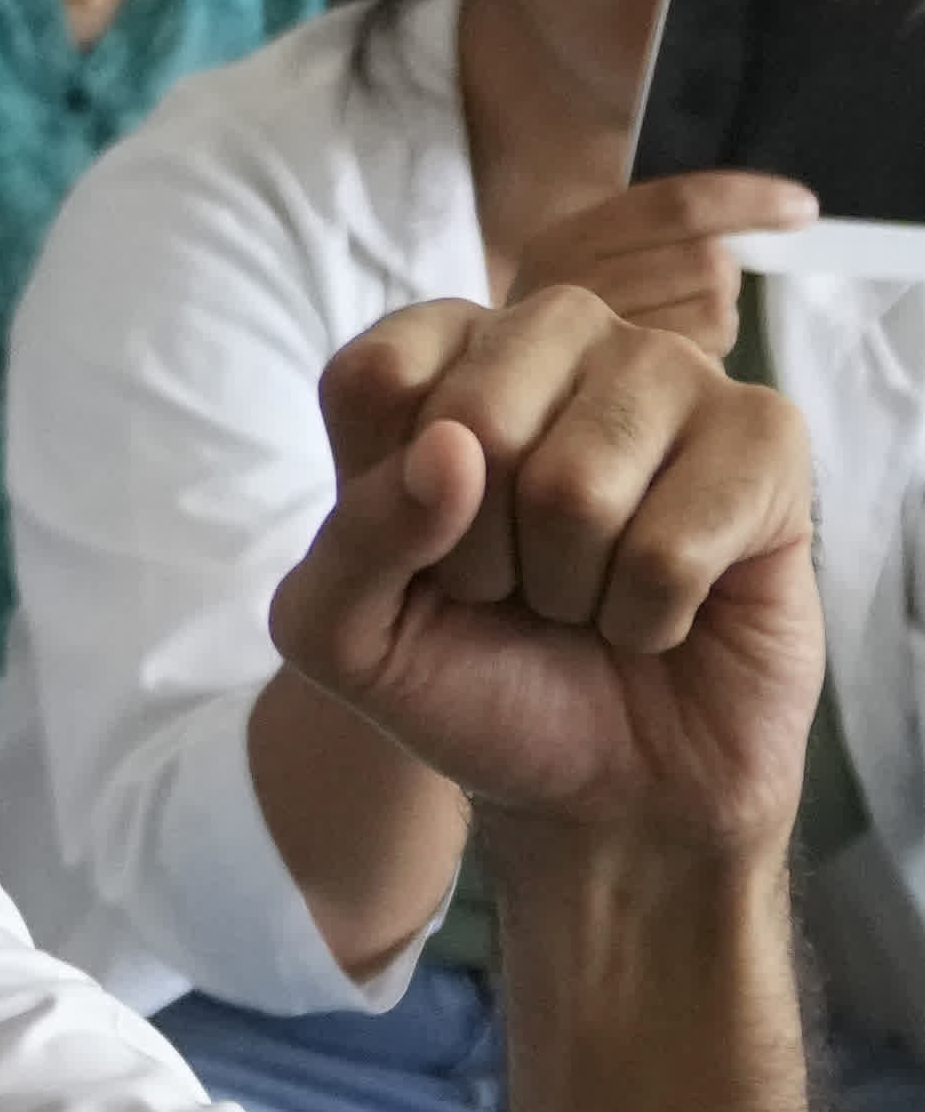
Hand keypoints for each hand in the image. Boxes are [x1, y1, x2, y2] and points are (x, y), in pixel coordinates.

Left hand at [272, 289, 820, 862]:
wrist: (606, 779)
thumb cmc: (473, 678)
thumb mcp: (346, 633)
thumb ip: (354, 537)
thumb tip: (453, 447)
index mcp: (440, 348)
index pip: (374, 379)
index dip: (384, 508)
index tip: (423, 550)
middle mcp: (555, 332)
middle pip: (475, 421)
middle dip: (479, 551)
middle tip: (514, 585)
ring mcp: (669, 371)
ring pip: (577, 488)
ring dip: (568, 587)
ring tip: (586, 595)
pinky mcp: (765, 439)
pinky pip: (673, 545)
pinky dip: (648, 615)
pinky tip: (660, 610)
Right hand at [502, 167, 822, 356]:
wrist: (501, 389)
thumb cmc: (566, 320)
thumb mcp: (588, 260)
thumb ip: (657, 232)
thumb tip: (787, 209)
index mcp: (564, 240)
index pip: (676, 205)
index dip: (748, 201)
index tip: (802, 206)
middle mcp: (572, 284)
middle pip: (707, 260)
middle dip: (720, 275)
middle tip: (688, 293)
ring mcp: (597, 340)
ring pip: (716, 310)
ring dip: (714, 319)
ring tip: (671, 333)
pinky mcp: (623, 388)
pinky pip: (707, 358)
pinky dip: (706, 358)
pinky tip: (670, 366)